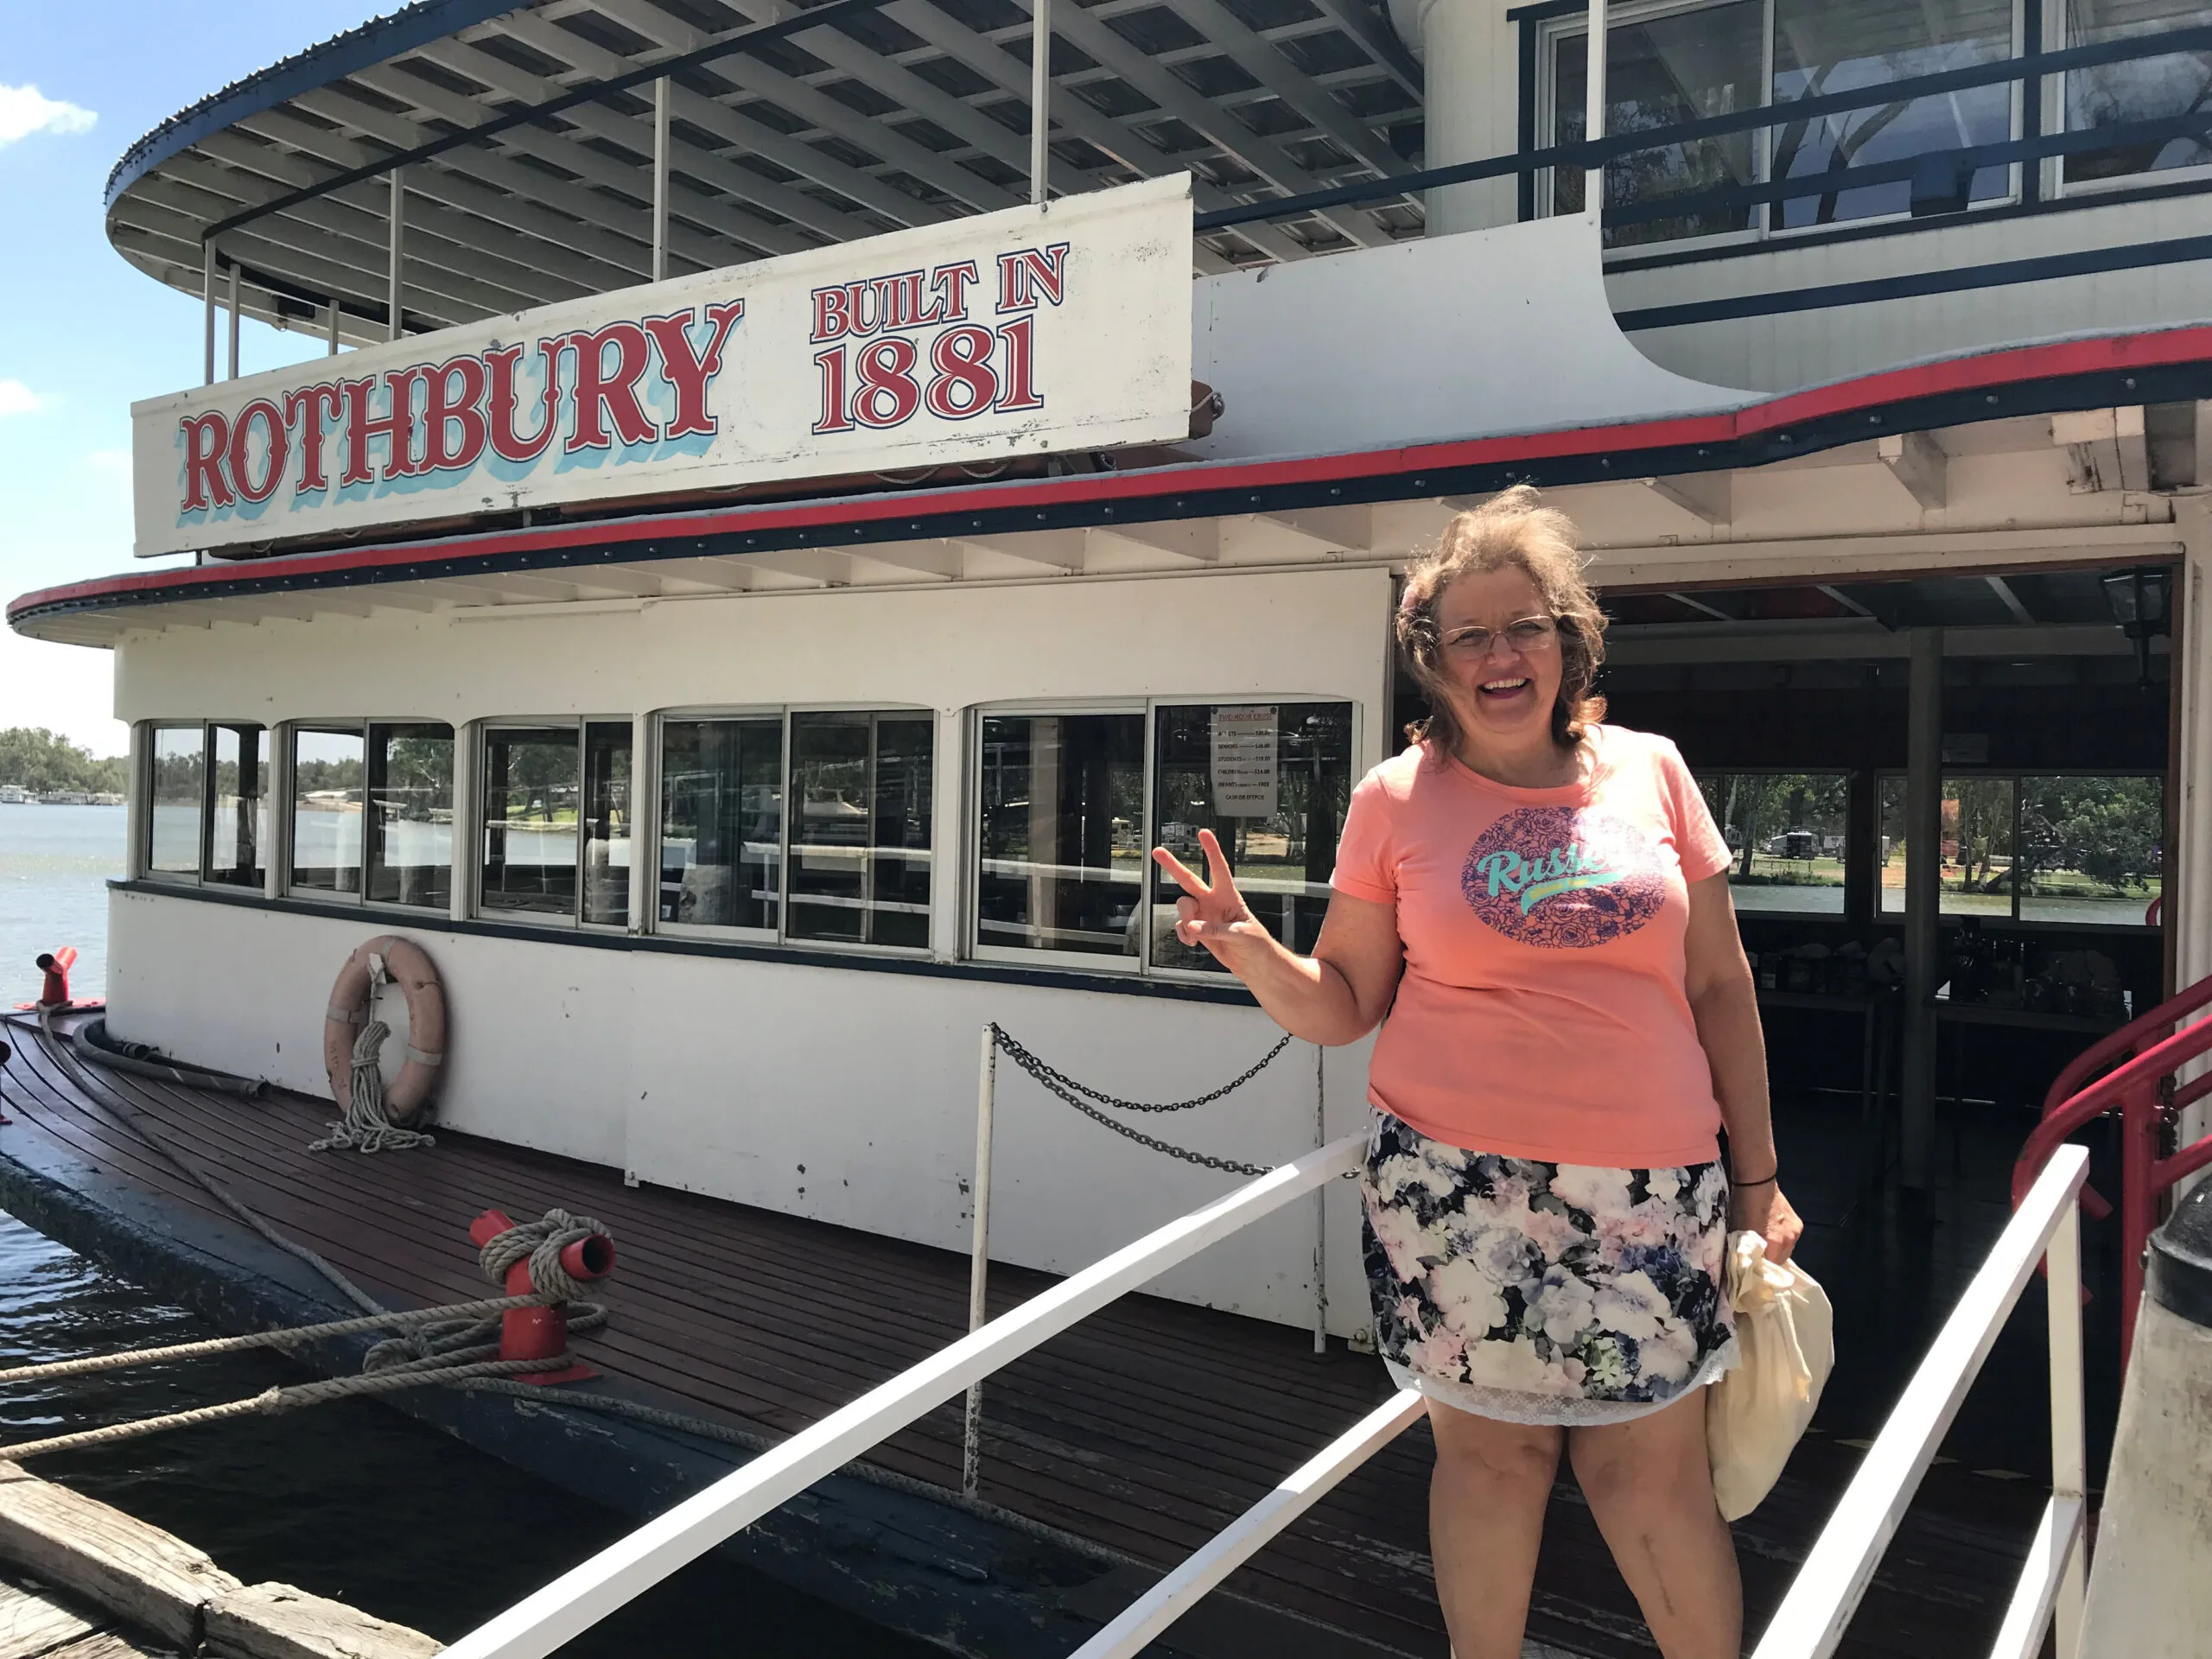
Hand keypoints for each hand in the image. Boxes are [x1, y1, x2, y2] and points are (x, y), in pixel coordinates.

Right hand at [1151, 829, 1274, 969]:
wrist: (1253, 963)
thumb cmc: (1256, 944)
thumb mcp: (1241, 935)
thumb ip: (1216, 929)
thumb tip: (1194, 927)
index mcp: (1229, 896)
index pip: (1219, 869)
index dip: (1212, 851)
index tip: (1203, 834)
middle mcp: (1213, 902)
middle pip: (1189, 880)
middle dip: (1173, 866)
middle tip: (1158, 852)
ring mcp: (1204, 915)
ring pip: (1182, 907)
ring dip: (1186, 920)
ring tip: (1197, 935)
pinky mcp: (1198, 930)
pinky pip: (1182, 926)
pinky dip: (1184, 935)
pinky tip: (1193, 942)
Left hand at [1731, 1180, 1803, 1265]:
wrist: (1757, 1182)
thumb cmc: (1743, 1204)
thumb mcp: (1738, 1230)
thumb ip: (1745, 1249)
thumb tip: (1744, 1263)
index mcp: (1772, 1242)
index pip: (1769, 1267)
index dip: (1760, 1268)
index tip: (1752, 1267)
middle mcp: (1787, 1240)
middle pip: (1780, 1262)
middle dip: (1769, 1260)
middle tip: (1758, 1254)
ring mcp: (1795, 1232)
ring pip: (1786, 1251)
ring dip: (1777, 1251)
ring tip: (1766, 1242)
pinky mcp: (1798, 1225)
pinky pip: (1791, 1241)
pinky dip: (1783, 1240)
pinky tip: (1773, 1233)